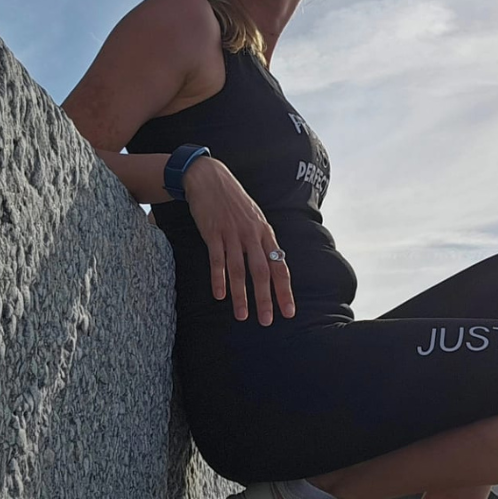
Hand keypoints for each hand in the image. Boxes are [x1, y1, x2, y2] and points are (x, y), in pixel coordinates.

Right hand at [182, 156, 294, 325]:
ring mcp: (232, 233)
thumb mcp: (254, 218)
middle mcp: (252, 235)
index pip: (279, 266)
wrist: (209, 178)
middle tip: (268, 320)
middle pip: (262, 271)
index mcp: (265, 233)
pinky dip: (219, 278)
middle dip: (266, 298)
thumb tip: (273, 263)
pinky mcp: (213, 232)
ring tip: (242, 316)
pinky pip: (217, 259)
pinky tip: (220, 295)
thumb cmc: (233, 201)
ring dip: (241, 294)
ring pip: (239, 269)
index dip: (284, 290)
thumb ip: (262, 241)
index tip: (289, 311)